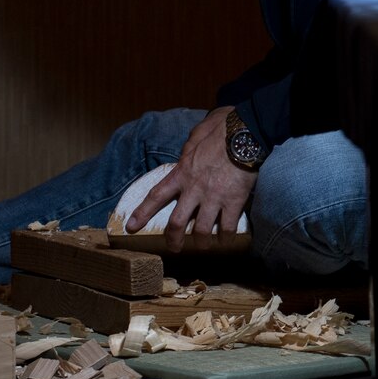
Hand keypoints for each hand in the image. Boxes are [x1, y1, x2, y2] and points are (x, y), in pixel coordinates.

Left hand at [125, 107, 257, 251]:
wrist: (245, 133)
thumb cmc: (221, 130)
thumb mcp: (196, 137)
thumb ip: (188, 150)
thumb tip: (186, 155)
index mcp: (182, 173)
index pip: (156, 196)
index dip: (142, 213)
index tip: (132, 226)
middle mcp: (194, 189)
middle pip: (176, 223)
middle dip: (173, 240)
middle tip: (175, 248)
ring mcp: (214, 198)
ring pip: (202, 231)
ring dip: (202, 242)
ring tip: (204, 246)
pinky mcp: (234, 201)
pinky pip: (228, 227)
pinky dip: (226, 236)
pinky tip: (226, 239)